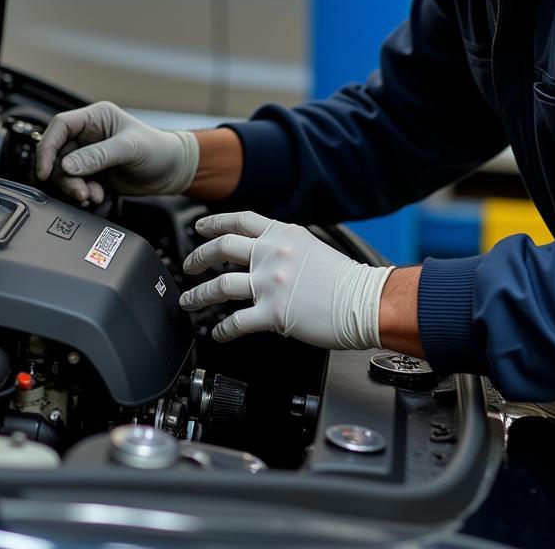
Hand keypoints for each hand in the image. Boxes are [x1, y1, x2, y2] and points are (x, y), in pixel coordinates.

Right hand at [36, 101, 198, 204]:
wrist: (173, 171)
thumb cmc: (158, 149)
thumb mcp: (129, 148)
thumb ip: (98, 156)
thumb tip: (67, 166)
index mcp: (95, 117)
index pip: (60, 127)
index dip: (47, 148)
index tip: (45, 170)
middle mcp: (89, 135)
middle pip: (58, 154)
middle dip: (65, 176)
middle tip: (79, 192)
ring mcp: (89, 155)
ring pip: (64, 172)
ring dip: (74, 188)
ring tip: (91, 196)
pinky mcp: (93, 173)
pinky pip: (76, 184)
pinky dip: (82, 193)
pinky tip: (97, 197)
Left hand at [178, 210, 393, 348]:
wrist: (366, 301)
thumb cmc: (347, 280)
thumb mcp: (312, 247)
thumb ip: (285, 247)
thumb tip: (265, 255)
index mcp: (283, 235)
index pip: (241, 221)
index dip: (215, 223)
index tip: (200, 228)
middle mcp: (273, 254)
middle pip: (222, 247)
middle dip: (198, 256)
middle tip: (188, 264)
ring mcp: (271, 283)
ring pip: (220, 285)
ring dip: (198, 295)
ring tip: (189, 302)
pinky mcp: (273, 313)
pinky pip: (236, 322)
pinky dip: (222, 329)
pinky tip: (218, 333)